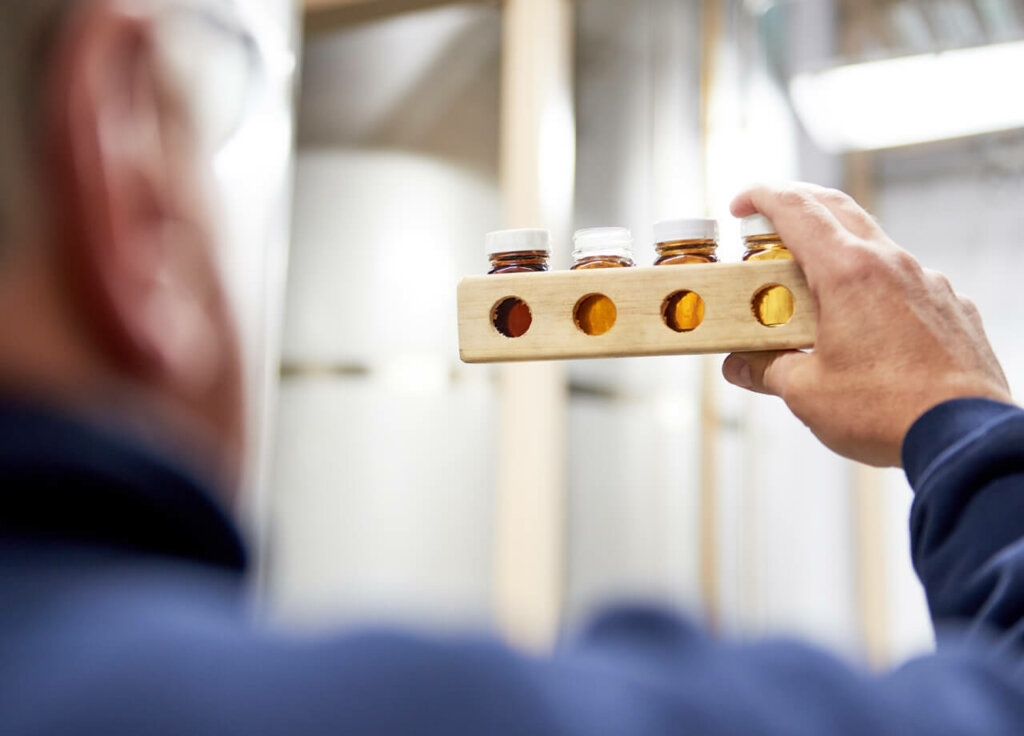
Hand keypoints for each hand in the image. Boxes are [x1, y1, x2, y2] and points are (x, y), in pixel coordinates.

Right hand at [722, 183, 1011, 466]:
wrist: (962, 437)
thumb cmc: (886, 411)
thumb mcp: (805, 393)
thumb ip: (766, 369)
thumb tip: (738, 364)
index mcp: (848, 272)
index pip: (797, 210)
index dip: (762, 196)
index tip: (740, 203)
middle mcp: (891, 264)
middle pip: (837, 209)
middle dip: (797, 206)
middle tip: (767, 225)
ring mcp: (927, 282)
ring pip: (873, 245)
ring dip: (835, 251)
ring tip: (810, 289)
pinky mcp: (952, 307)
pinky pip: (904, 282)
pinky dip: (873, 288)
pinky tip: (863, 326)